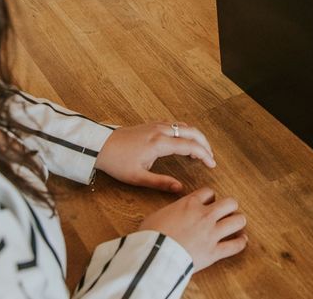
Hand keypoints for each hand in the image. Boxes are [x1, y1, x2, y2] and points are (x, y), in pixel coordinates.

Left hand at [95, 122, 215, 192]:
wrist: (100, 146)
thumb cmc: (117, 162)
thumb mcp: (138, 177)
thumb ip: (161, 182)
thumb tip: (180, 189)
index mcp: (160, 143)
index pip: (190, 146)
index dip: (204, 155)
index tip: (212, 164)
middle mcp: (161, 131)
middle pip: (192, 132)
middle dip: (205, 144)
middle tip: (211, 158)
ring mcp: (156, 125)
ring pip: (184, 126)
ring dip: (196, 136)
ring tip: (201, 151)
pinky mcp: (151, 124)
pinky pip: (175, 124)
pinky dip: (185, 131)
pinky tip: (185, 140)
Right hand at [140, 187, 247, 270]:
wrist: (154, 255)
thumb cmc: (150, 235)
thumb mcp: (157, 215)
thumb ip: (171, 211)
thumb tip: (172, 214)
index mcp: (190, 204)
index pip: (208, 192)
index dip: (210, 197)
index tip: (209, 202)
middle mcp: (205, 215)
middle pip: (229, 203)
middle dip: (230, 206)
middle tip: (227, 212)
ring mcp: (211, 233)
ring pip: (237, 221)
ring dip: (238, 221)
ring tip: (237, 224)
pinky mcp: (214, 252)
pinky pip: (235, 246)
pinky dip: (240, 243)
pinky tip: (242, 240)